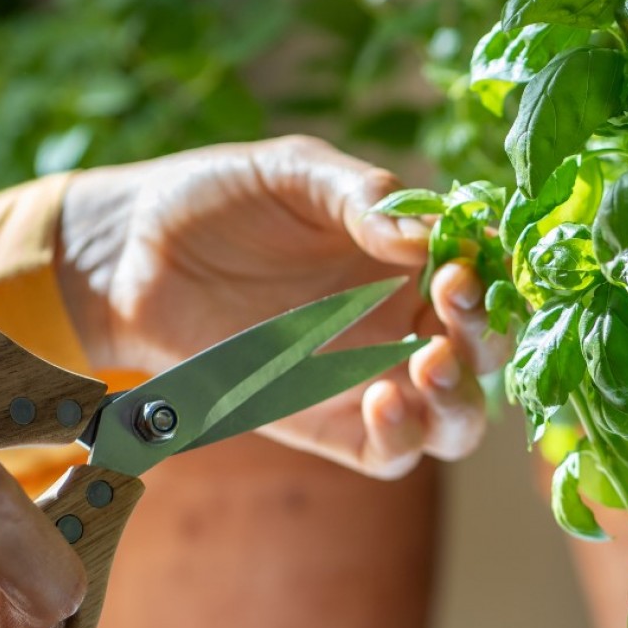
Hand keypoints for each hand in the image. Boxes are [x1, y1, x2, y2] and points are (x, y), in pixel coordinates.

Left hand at [55, 135, 510, 478]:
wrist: (132, 255)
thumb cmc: (217, 199)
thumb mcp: (292, 173)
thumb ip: (361, 195)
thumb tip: (426, 233)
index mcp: (412, 257)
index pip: (486, 275)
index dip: (495, 273)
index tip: (469, 261)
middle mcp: (404, 321)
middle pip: (485, 352)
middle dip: (487, 334)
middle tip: (455, 303)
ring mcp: (370, 378)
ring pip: (454, 416)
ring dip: (460, 399)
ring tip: (429, 363)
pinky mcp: (329, 425)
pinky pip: (391, 454)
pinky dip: (404, 436)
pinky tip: (382, 398)